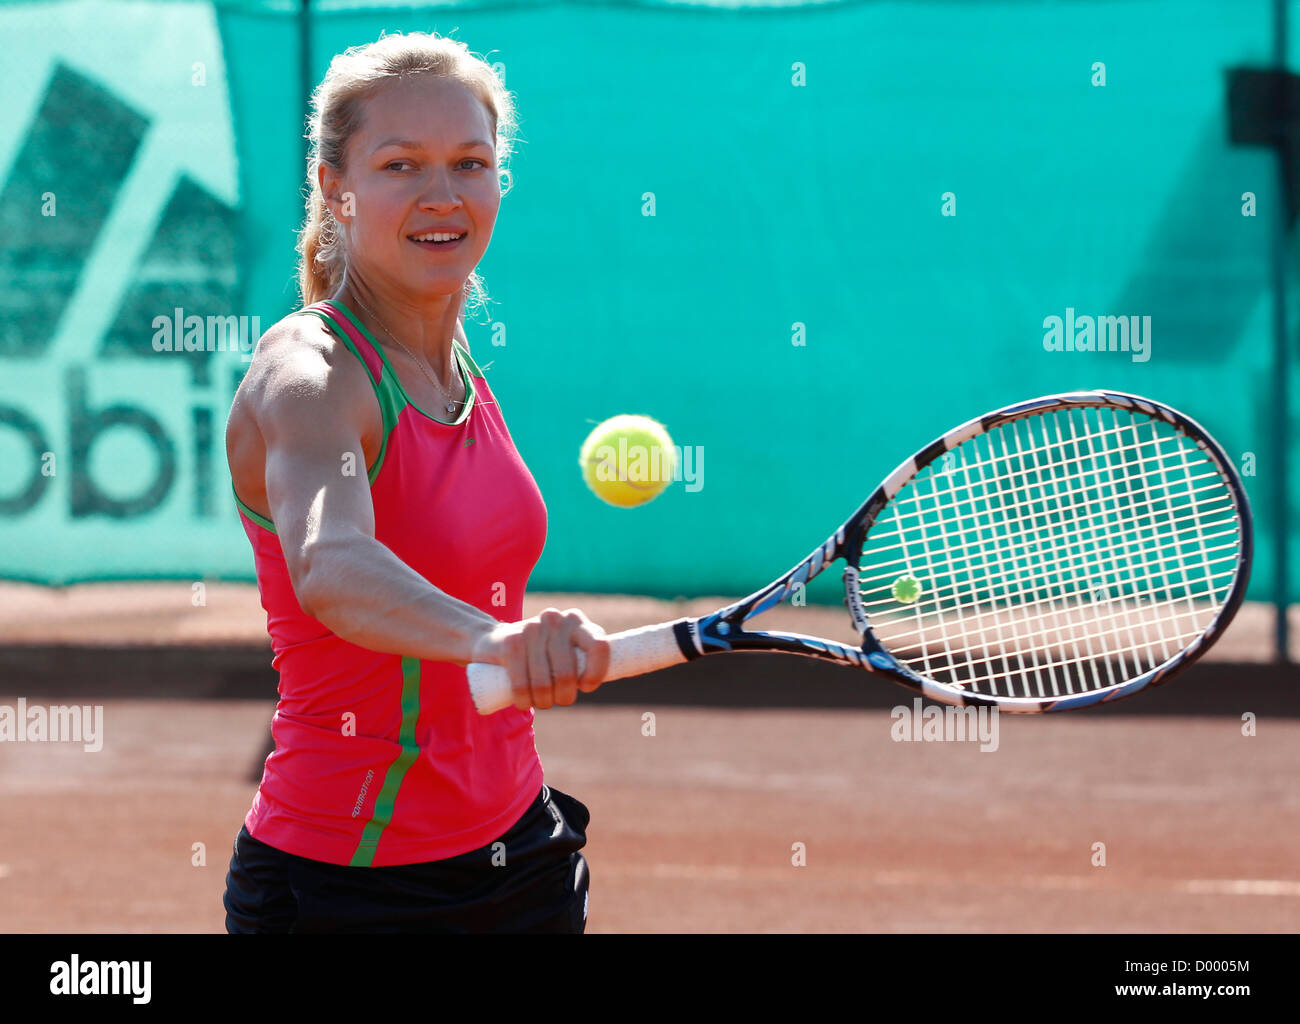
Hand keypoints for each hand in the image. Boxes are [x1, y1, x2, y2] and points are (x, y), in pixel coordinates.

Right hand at [471, 608, 609, 711]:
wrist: (494, 640)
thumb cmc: (541, 653)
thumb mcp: (566, 649)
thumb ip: (586, 658)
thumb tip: (614, 673)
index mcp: (577, 622)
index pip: (600, 648)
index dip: (596, 674)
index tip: (586, 687)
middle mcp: (556, 620)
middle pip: (568, 674)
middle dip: (564, 697)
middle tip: (558, 700)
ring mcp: (532, 629)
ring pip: (545, 683)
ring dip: (543, 702)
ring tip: (540, 702)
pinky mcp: (510, 643)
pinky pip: (522, 684)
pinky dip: (523, 701)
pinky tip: (524, 703)